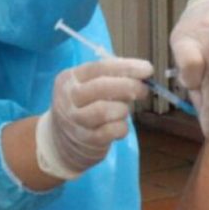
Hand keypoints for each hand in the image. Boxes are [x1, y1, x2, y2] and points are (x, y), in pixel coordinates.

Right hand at [36, 57, 152, 179]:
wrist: (61, 142)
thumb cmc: (83, 106)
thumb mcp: (87, 86)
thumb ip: (110, 78)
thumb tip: (142, 73)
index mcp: (69, 78)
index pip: (99, 67)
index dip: (126, 67)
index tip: (147, 69)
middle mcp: (68, 98)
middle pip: (101, 87)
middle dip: (128, 86)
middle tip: (144, 90)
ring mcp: (74, 120)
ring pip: (105, 110)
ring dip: (122, 109)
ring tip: (123, 110)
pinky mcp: (85, 140)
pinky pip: (111, 131)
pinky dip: (122, 127)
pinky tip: (120, 126)